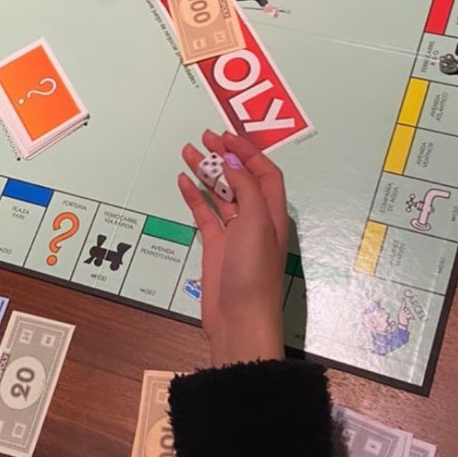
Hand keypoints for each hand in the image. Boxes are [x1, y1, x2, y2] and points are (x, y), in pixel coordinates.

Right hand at [178, 129, 287, 367]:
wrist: (239, 319)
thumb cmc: (254, 273)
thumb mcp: (256, 222)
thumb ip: (246, 189)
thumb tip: (232, 163)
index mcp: (273, 212)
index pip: (264, 172)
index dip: (247, 152)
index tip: (226, 137)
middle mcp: (256, 219)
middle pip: (241, 178)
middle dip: (224, 156)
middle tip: (204, 137)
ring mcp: (234, 232)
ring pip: (220, 193)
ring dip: (206, 172)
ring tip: (187, 152)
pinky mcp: (215, 246)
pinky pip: (204, 214)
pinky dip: (194, 196)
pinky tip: (184, 181)